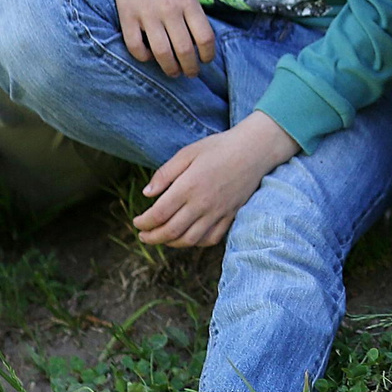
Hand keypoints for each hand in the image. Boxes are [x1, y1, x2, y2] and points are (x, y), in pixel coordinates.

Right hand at [92, 0, 215, 77]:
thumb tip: (200, 41)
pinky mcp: (127, 18)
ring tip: (173, 72)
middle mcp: (169, 10)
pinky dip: (144, 57)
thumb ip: (191, 11)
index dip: (208, 55)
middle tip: (191, 73)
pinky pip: (136, 48)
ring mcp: (147, 15)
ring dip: (170, 69)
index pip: (205, 37)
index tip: (206, 60)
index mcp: (188, 2)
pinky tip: (149, 56)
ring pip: (162, 54)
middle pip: (185, 50)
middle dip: (190, 68)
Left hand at [136, 112, 297, 246]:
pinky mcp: (230, 216)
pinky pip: (211, 238)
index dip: (144, 222)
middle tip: (143, 236)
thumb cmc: (219, 147)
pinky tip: (188, 237)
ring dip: (172, 243)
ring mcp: (218, 213)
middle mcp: (202, 204)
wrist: (255, 150)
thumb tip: (147, 193)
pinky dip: (196, 242)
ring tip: (162, 238)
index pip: (159, 214)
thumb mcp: (187, 152)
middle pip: (171, 231)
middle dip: (153, 237)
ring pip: (190, 240)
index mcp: (188, 186)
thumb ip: (165, 174)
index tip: (136, 222)